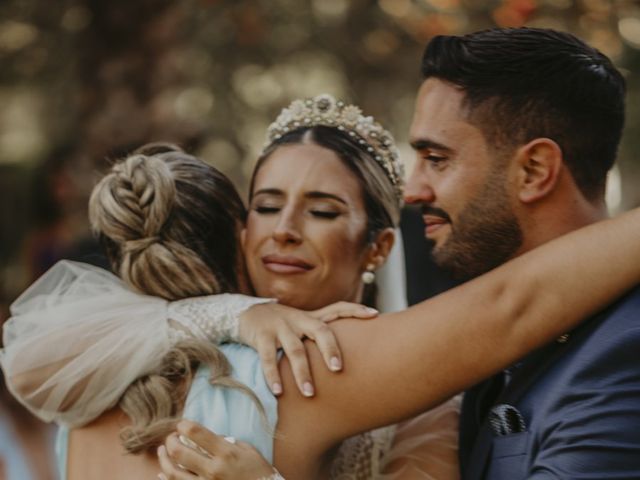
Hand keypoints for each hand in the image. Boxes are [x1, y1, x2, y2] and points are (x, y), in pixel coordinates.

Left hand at [158, 420, 274, 479]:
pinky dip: (167, 478)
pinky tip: (163, 471)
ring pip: (173, 472)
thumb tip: (206, 437)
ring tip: (162, 450)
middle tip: (171, 436)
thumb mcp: (247, 450)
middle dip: (170, 440)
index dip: (183, 425)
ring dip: (163, 459)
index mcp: (226, 453)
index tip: (182, 424)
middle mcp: (213, 469)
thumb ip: (226, 442)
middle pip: (179, 451)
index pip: (196, 433)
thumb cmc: (258, 472)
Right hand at [238, 301, 377, 396]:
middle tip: (338, 369)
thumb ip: (320, 336)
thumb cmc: (282, 326)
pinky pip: (267, 357)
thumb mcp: (301, 326)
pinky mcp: (262, 335)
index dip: (355, 310)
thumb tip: (349, 357)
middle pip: (320, 330)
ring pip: (295, 349)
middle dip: (330, 349)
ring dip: (302, 373)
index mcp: (311, 318)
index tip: (375, 315)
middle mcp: (298, 319)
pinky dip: (273, 375)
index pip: (337, 309)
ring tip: (310, 393)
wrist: (246, 314)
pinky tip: (278, 391)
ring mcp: (280, 326)